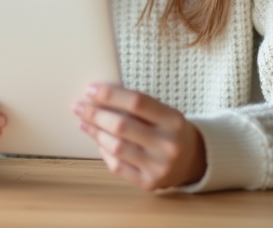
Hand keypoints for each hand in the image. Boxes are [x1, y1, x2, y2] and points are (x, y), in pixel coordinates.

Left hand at [74, 84, 206, 191]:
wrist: (192, 161)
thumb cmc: (170, 130)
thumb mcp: (164, 112)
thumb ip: (138, 105)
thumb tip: (99, 96)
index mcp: (174, 120)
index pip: (137, 102)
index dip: (110, 94)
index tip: (90, 89)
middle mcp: (169, 145)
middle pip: (122, 126)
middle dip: (96, 114)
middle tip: (79, 107)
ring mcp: (159, 167)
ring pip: (116, 147)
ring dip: (95, 132)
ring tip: (85, 122)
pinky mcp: (149, 183)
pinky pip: (117, 166)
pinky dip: (103, 151)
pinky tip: (98, 141)